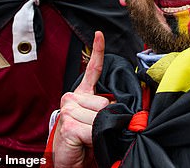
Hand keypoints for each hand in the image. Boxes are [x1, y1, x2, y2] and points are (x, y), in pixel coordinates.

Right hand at [53, 31, 109, 167]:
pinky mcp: (70, 123)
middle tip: (93, 132)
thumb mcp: (96, 123)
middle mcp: (72, 98)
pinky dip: (94, 139)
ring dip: (99, 131)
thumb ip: (106, 112)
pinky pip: (95, 128)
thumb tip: (122, 111)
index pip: (91, 70)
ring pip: (102, 115)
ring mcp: (69, 109)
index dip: (97, 50)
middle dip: (106, 120)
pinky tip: (83, 142)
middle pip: (106, 102)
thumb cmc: (82, 143)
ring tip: (87, 138)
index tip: (99, 34)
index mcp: (80, 96)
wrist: (67, 163)